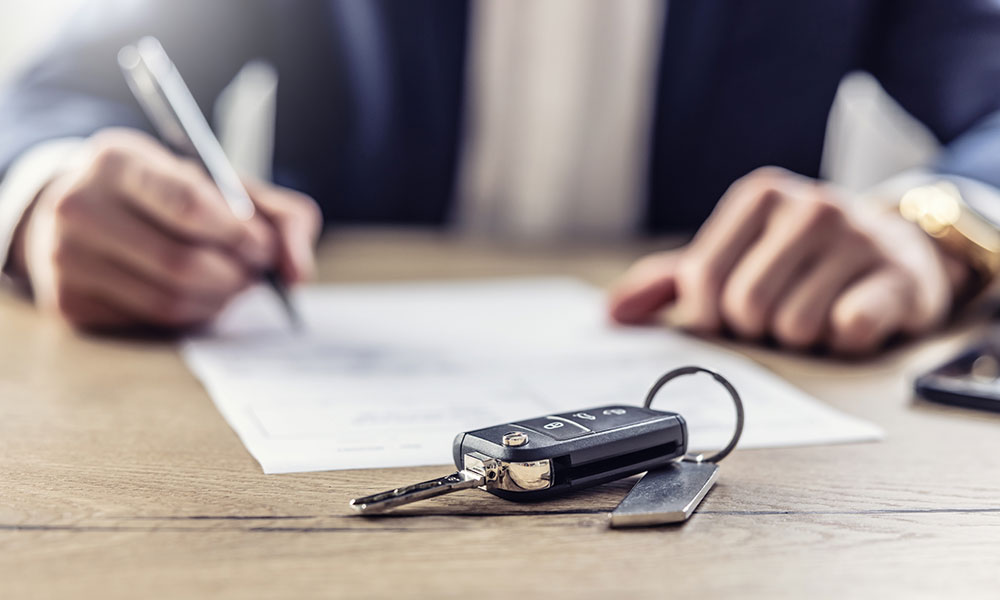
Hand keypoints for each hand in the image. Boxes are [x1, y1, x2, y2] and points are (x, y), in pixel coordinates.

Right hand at [8, 128, 321, 330]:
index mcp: (117, 160)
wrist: (85, 205)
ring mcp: (66, 258)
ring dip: (220, 298)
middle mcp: (78, 206)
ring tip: (232, 281)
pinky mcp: (69, 302)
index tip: (262, 245)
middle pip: (181, 262)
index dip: (238, 233)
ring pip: (170, 300)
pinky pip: (151, 321)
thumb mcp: (222, 182)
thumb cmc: (166, 192)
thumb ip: (280, 215)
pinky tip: (197, 293)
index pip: (187, 204)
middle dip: (236, 274)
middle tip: (255, 270)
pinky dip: (191, 314)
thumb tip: (298, 273)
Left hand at [609, 167, 967, 353]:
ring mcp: (858, 236)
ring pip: (794, 326)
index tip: (733, 311)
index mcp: (758, 196)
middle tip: (781, 310)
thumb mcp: (734, 253)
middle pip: (746, 308)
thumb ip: (669, 280)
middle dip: (757, 328)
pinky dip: (844, 340)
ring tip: (819, 309)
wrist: (900, 248)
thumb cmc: (799, 257)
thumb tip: (611, 314)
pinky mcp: (898, 275)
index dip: (712, 315)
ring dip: (800, 338)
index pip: (702, 280)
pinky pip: (848, 330)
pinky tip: (852, 316)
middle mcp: (808, 205)